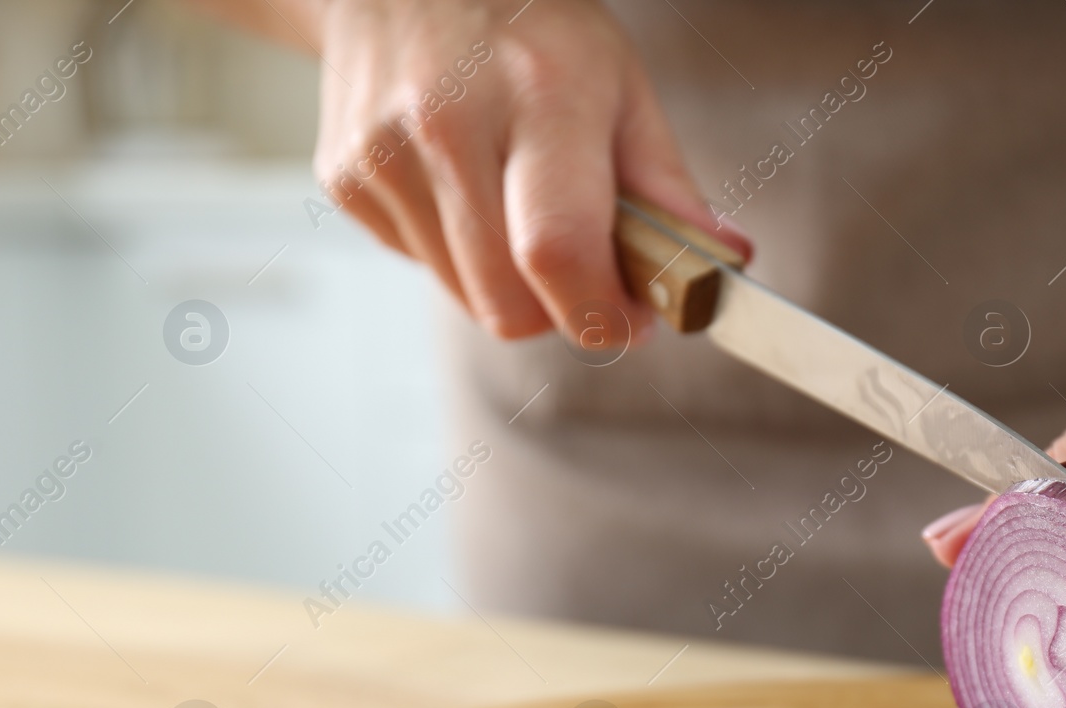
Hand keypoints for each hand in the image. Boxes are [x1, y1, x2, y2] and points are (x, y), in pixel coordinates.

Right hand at [312, 0, 750, 337]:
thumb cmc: (529, 31)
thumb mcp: (620, 85)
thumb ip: (667, 187)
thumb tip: (720, 265)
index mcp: (539, 95)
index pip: (559, 251)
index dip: (601, 313)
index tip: (632, 320)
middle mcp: (448, 123)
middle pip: (507, 304)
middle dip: (560, 311)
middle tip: (589, 273)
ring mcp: (383, 154)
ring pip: (468, 299)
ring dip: (510, 285)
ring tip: (520, 207)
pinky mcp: (344, 179)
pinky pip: (425, 269)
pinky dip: (460, 256)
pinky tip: (467, 189)